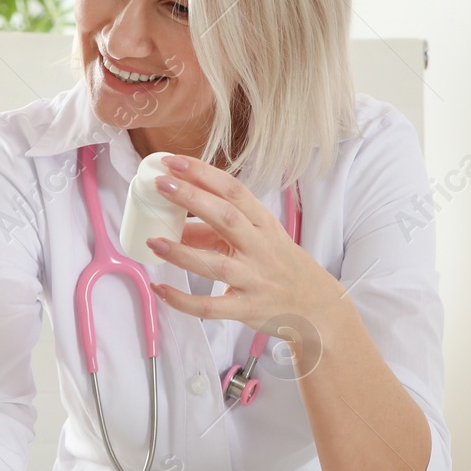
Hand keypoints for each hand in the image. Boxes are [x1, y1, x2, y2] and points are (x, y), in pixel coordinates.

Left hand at [142, 155, 343, 332]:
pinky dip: (183, 300)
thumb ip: (217, 232)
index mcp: (264, 224)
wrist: (317, 309)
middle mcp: (260, 248)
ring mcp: (254, 279)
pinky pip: (211, 306)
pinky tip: (160, 289)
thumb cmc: (282, 267)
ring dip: (182, 252)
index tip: (175, 161)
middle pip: (226, 217)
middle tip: (161, 184)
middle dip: (192, 198)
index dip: (204, 174)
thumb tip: (176, 225)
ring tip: (153, 241)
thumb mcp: (258, 240)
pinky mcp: (247, 309)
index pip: (234, 191)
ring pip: (216, 264)